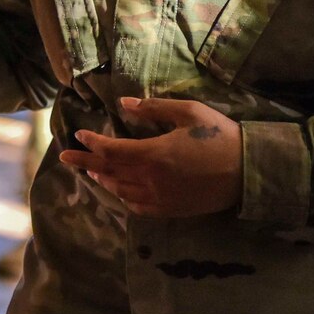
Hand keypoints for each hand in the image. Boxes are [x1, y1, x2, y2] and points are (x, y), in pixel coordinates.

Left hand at [59, 96, 241, 218]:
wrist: (249, 171)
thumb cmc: (219, 136)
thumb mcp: (188, 112)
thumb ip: (153, 109)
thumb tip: (124, 104)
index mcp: (153, 154)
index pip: (111, 150)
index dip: (92, 143)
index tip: (79, 135)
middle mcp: (151, 180)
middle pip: (108, 172)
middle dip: (84, 163)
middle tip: (64, 158)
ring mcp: (161, 198)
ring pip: (121, 191)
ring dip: (103, 179)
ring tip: (92, 171)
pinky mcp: (171, 210)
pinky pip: (138, 207)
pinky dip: (123, 198)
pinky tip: (120, 190)